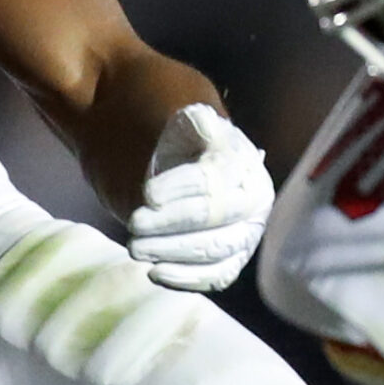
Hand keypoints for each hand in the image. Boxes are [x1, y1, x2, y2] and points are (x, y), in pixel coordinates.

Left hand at [128, 104, 272, 291]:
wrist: (137, 133)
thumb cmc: (157, 117)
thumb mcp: (173, 106)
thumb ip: (190, 119)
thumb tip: (208, 123)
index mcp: (241, 159)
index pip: (217, 180)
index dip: (182, 188)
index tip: (148, 194)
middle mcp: (248, 197)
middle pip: (218, 219)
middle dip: (174, 225)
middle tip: (135, 223)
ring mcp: (238, 229)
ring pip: (216, 251)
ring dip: (175, 252)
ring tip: (135, 247)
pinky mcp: (220, 254)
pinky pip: (215, 274)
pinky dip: (187, 277)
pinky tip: (156, 272)